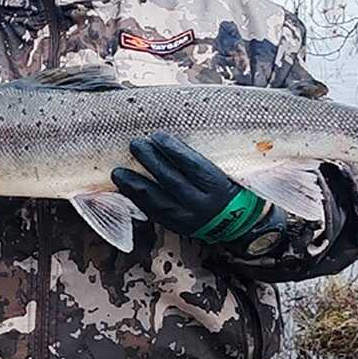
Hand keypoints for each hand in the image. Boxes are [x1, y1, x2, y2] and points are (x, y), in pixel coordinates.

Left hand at [110, 132, 265, 242]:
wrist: (239, 223)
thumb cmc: (230, 188)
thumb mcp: (225, 170)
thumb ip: (203, 156)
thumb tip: (179, 131)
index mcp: (217, 186)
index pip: (192, 165)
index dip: (173, 149)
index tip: (158, 135)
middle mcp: (202, 204)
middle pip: (171, 180)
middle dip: (150, 161)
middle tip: (136, 145)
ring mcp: (188, 218)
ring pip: (157, 201)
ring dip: (135, 185)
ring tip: (119, 172)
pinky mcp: (178, 227)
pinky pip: (154, 213)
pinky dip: (138, 201)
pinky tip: (126, 190)